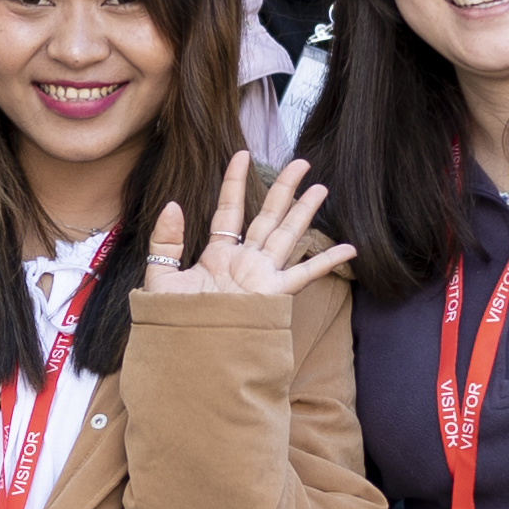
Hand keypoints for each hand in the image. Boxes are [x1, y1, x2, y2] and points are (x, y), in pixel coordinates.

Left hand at [144, 152, 354, 303]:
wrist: (186, 353)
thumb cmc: (172, 322)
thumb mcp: (160, 277)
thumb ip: (166, 242)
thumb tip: (174, 204)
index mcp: (218, 255)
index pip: (229, 209)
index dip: (235, 182)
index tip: (241, 155)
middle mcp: (244, 262)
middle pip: (268, 216)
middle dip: (285, 189)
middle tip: (301, 163)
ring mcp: (262, 277)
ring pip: (288, 235)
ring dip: (305, 212)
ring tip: (321, 187)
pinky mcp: (273, 294)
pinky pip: (304, 274)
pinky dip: (327, 262)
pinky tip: (348, 249)